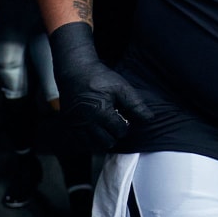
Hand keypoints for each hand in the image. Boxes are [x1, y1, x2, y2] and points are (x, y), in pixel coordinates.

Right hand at [49, 22, 153, 150]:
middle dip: (114, 134)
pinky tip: (94, 129)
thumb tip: (150, 119)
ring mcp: (74, 125)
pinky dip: (89, 140)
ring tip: (104, 126)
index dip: (125, 125)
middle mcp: (85, 121)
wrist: (74, 70)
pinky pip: (80, 143)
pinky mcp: (67, 125)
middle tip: (114, 122)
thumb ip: (136, 104)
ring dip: (102, 139)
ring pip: (93, 146)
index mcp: (100, 112)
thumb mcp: (121, 87)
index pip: (120, 131)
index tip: (122, 115)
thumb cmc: (99, 77)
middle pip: (107, 142)